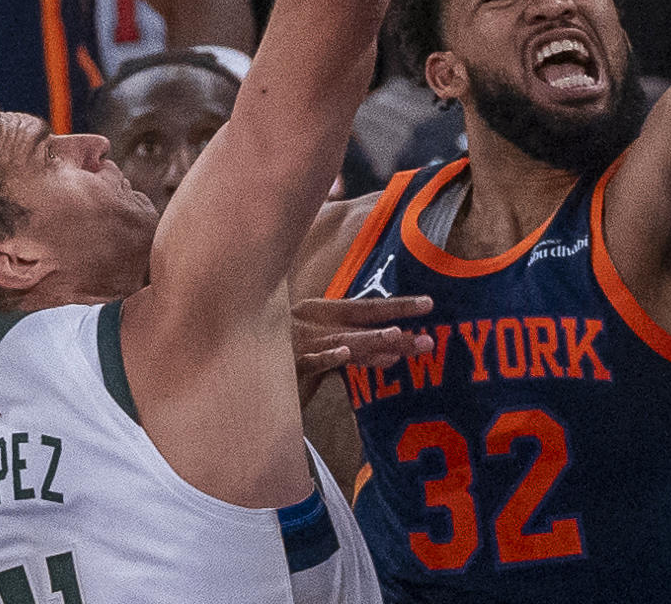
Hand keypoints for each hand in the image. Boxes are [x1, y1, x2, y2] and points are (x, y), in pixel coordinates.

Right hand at [292, 294, 434, 406]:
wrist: (241, 361)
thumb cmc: (285, 353)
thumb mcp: (320, 345)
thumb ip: (353, 348)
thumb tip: (393, 352)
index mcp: (324, 312)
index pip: (367, 308)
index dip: (398, 306)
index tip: (429, 305)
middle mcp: (316, 323)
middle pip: (362, 324)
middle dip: (396, 329)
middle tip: (427, 340)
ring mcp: (301, 342)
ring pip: (341, 342)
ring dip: (368, 341)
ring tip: (395, 337)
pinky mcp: (287, 365)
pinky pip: (308, 361)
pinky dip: (325, 357)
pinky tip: (342, 354)